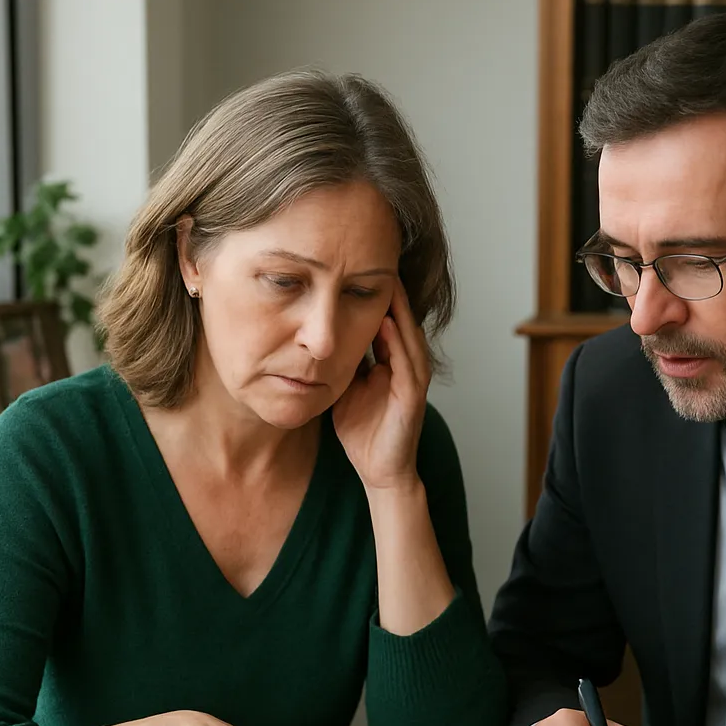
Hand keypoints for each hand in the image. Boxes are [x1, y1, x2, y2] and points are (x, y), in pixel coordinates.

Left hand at [333, 279, 430, 492]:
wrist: (379, 471)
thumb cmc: (362, 430)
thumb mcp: (344, 384)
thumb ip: (340, 357)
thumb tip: (314, 332)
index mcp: (391, 358)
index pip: (384, 315)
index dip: (370, 290)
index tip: (351, 262)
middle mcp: (406, 363)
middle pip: (399, 316)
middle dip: (388, 288)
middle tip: (373, 255)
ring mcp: (412, 379)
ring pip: (407, 333)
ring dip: (398, 306)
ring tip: (385, 277)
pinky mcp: (412, 397)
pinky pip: (407, 363)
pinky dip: (398, 341)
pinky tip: (387, 321)